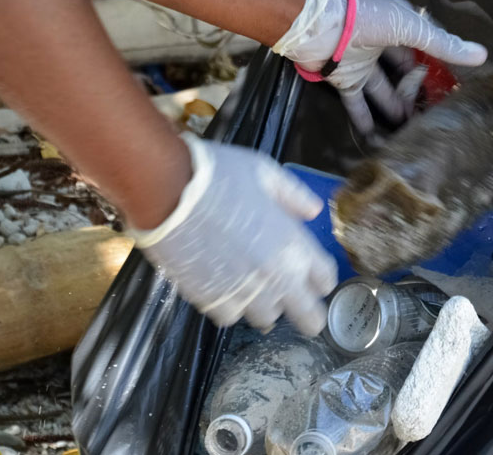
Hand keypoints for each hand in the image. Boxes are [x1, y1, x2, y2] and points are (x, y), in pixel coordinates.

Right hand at [129, 133, 337, 332]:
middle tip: (300, 308)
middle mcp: (274, 275)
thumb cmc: (218, 174)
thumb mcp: (266, 173)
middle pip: (307, 316)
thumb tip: (313, 212)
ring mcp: (242, 291)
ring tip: (256, 291)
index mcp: (293, 244)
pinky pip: (229, 318)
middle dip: (308, 313)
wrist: (167, 189)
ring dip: (266, 307)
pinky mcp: (209, 299)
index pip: (325, 279)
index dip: (322, 280)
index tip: (316, 279)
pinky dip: (230, 307)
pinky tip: (226, 288)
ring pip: (267, 319)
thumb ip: (295, 196)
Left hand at [274, 0, 487, 133]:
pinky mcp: (344, 78)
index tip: (452, 89)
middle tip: (433, 116)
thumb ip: (444, 45)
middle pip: (404, 73)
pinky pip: (358, 101)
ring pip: (384, 90)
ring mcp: (363, 62)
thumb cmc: (368, 18)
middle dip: (416, 92)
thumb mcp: (412, 29)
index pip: (425, 48)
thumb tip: (483, 55)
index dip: (438, 67)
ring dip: (396, 108)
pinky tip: (376, 136)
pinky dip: (365, 117)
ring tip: (412, 130)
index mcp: (400, 25)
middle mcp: (383, 44)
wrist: (319, 24)